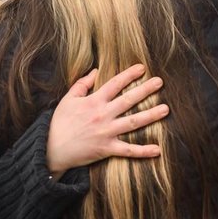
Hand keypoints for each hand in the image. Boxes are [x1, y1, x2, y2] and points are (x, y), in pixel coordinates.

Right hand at [46, 64, 168, 176]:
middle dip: (145, 90)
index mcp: (94, 101)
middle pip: (128, 100)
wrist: (51, 149)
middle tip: (160, 82)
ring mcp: (106, 132)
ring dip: (151, 116)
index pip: (115, 84)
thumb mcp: (68, 99)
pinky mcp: (107, 149)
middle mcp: (103, 115)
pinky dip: (143, 151)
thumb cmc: (60, 123)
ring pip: (133, 122)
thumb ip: (82, 84)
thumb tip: (95, 71)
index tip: (142, 68)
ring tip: (166, 109)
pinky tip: (157, 149)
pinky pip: (128, 150)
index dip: (129, 75)